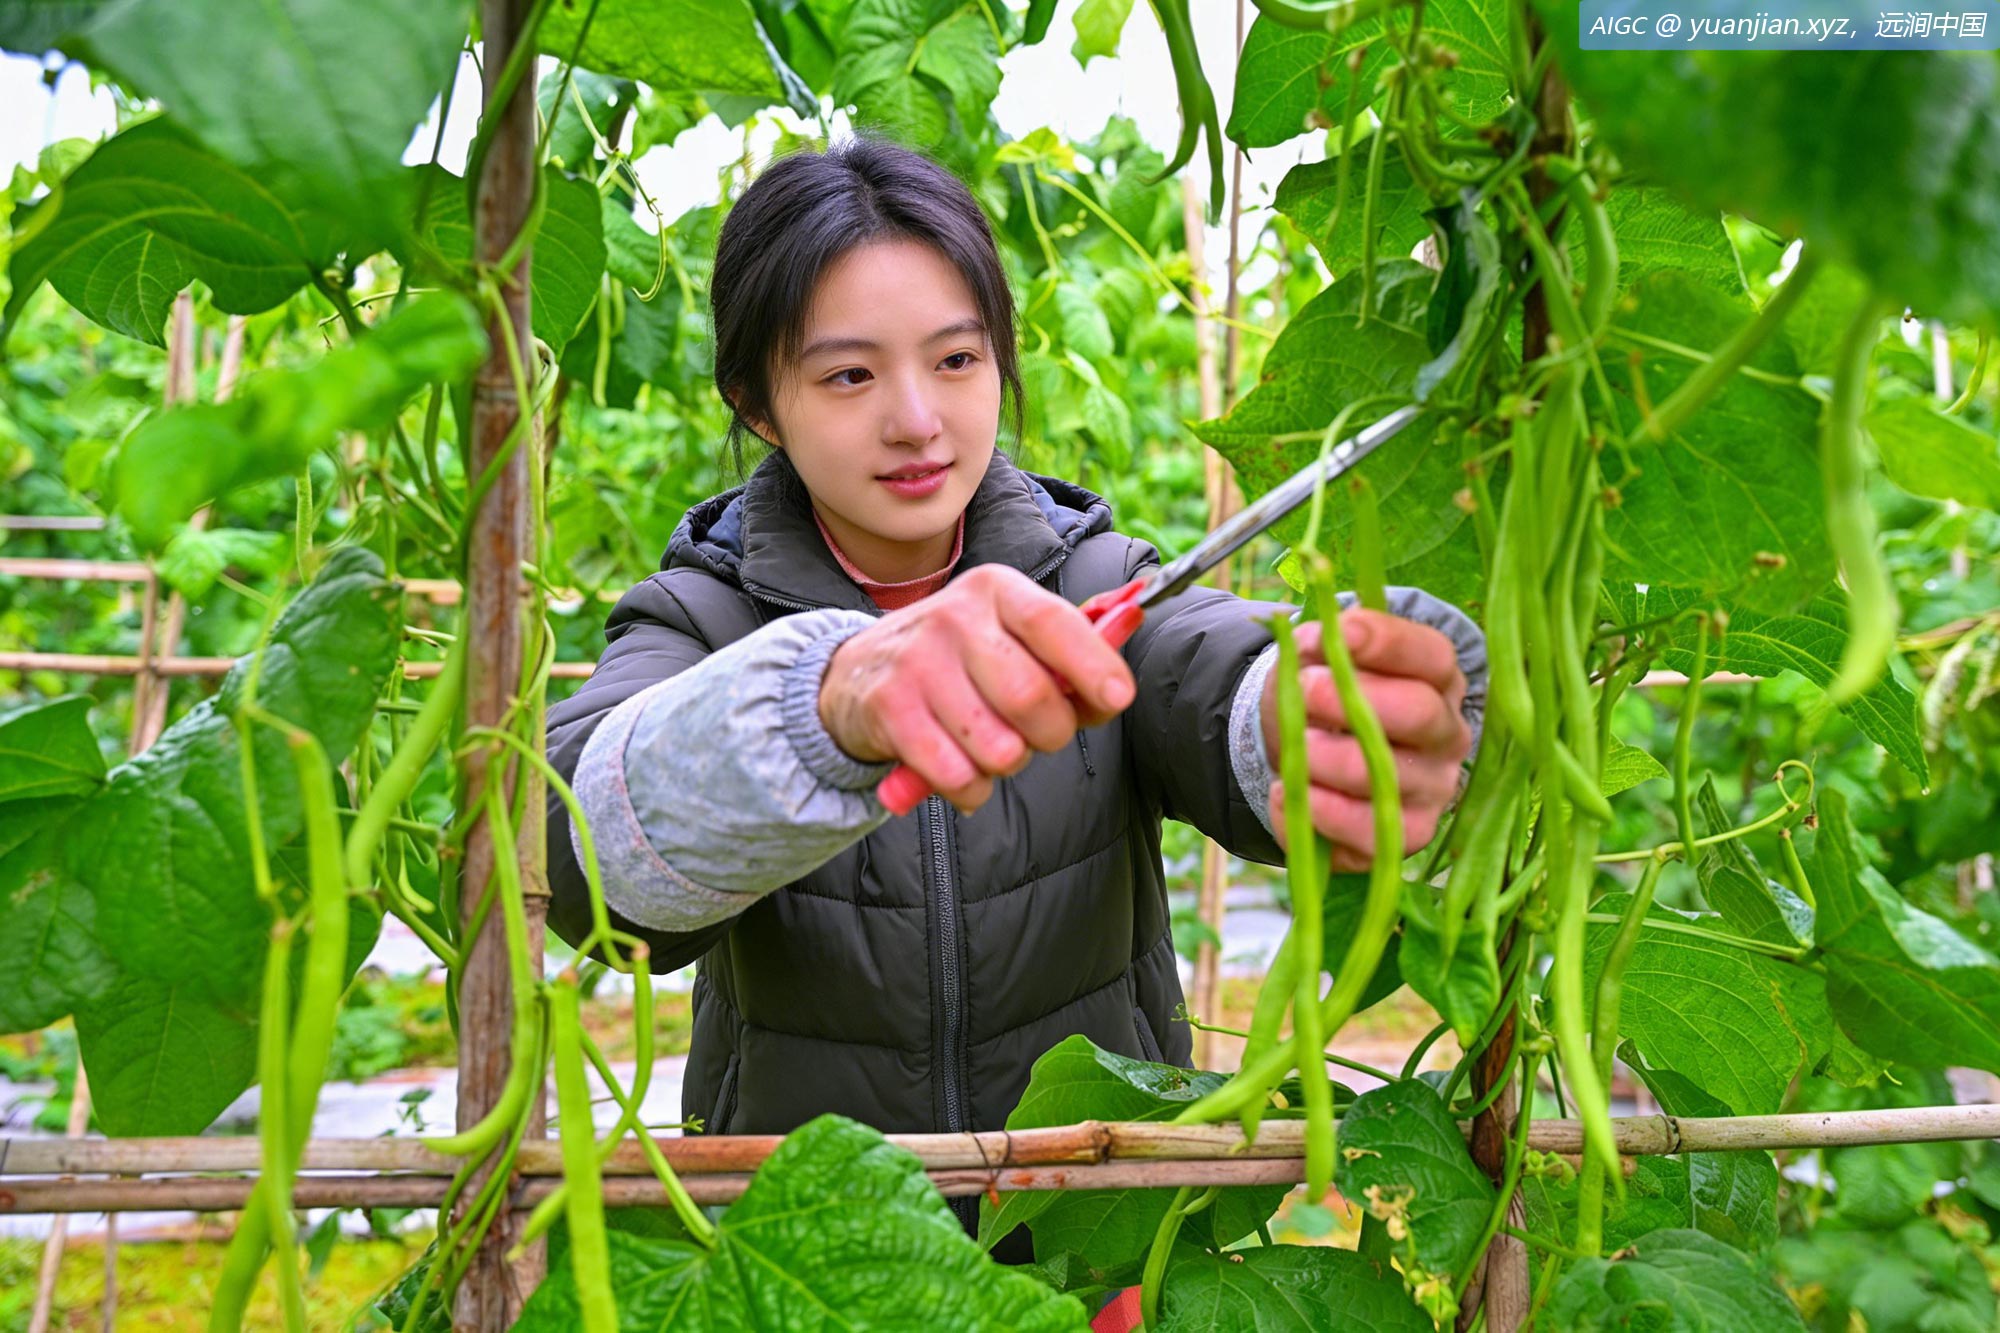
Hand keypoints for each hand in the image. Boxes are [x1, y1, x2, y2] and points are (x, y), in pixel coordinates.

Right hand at [818, 565, 1137, 813]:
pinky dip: (971, 790)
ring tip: (991, 747)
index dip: (1094, 663)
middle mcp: (954, 617)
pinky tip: (960, 771)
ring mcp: (917, 662)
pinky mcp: (888, 709)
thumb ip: (1072, 649)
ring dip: (1008, 764)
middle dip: (1051, 734)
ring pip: (998, 747)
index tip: (1118, 697)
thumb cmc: (963, 660)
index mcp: (997, 590)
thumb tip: (1128, 641)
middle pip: (1031, 697)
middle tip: (1039, 735)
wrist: (858, 673)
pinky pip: (957, 776)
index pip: (1053, 622)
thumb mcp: (1011, 635)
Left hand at [1260, 610, 1472, 869]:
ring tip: (1297, 748)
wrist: (1308, 752)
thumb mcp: (1316, 659)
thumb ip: (1319, 645)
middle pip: (1418, 714)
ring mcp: (1434, 788)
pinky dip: (1317, 814)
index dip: (1386, 642)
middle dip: (1353, 699)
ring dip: (1329, 762)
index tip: (1340, 632)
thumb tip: (1315, 640)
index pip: (1430, 655)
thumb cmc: (1323, 696)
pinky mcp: (1411, 835)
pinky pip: (1367, 833)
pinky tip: (1285, 792)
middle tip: (1304, 690)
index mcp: (1437, 679)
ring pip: (1387, 780)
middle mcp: (1447, 734)